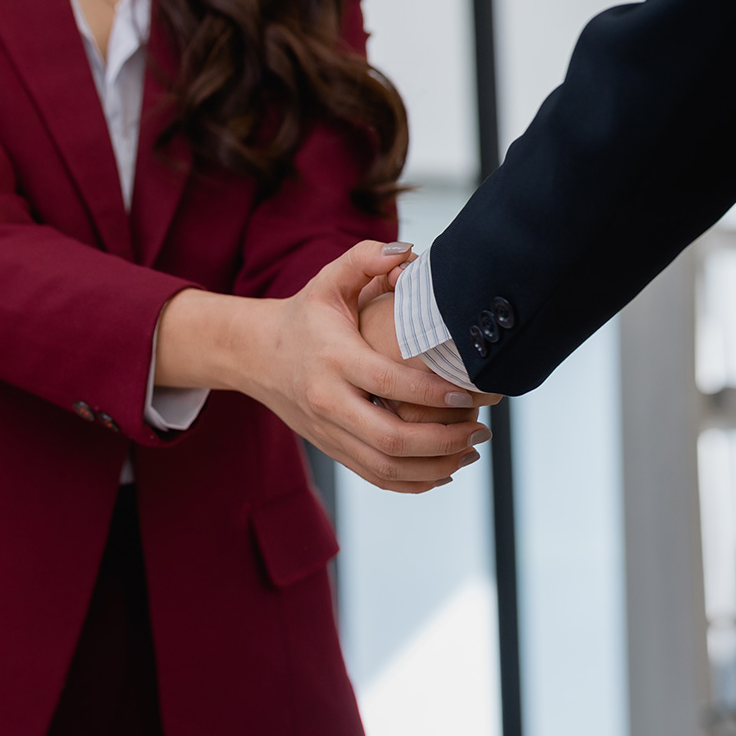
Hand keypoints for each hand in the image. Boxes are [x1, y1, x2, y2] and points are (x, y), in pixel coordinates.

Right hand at [155, 242, 492, 492]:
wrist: (254, 355)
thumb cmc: (303, 316)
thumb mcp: (329, 280)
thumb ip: (367, 259)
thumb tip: (408, 254)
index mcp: (333, 359)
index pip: (389, 383)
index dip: (434, 393)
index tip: (472, 392)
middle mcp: (328, 401)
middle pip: (390, 439)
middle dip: (444, 441)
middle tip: (481, 430)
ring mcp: (328, 431)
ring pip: (385, 468)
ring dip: (436, 467)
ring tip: (471, 451)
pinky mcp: (331, 449)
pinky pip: (376, 478)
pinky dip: (414, 482)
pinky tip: (444, 469)